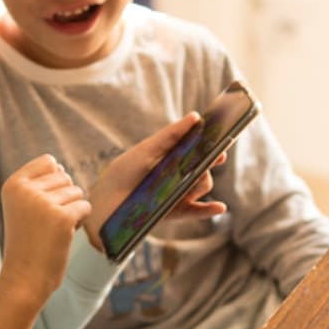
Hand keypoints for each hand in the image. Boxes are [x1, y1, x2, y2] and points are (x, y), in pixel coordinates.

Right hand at [0, 154, 91, 309]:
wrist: (24, 278)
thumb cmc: (27, 242)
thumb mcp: (23, 206)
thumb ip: (39, 183)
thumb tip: (60, 168)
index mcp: (13, 184)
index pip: (48, 162)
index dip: (53, 183)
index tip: (39, 207)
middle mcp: (26, 190)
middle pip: (65, 177)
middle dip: (63, 199)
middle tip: (46, 224)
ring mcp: (44, 203)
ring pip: (77, 192)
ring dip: (72, 210)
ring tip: (52, 230)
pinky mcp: (63, 218)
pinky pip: (86, 207)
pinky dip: (80, 221)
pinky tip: (63, 236)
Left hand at [85, 113, 228, 251]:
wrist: (106, 200)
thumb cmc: (125, 170)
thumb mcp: (147, 150)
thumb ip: (171, 134)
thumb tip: (195, 116)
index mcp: (174, 157)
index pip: (199, 148)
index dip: (212, 144)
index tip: (221, 138)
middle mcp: (180, 175)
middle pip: (205, 166)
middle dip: (210, 160)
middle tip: (215, 156)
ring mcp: (180, 194)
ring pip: (203, 185)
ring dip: (200, 181)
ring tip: (188, 180)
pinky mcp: (177, 212)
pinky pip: (198, 211)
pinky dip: (210, 210)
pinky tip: (219, 206)